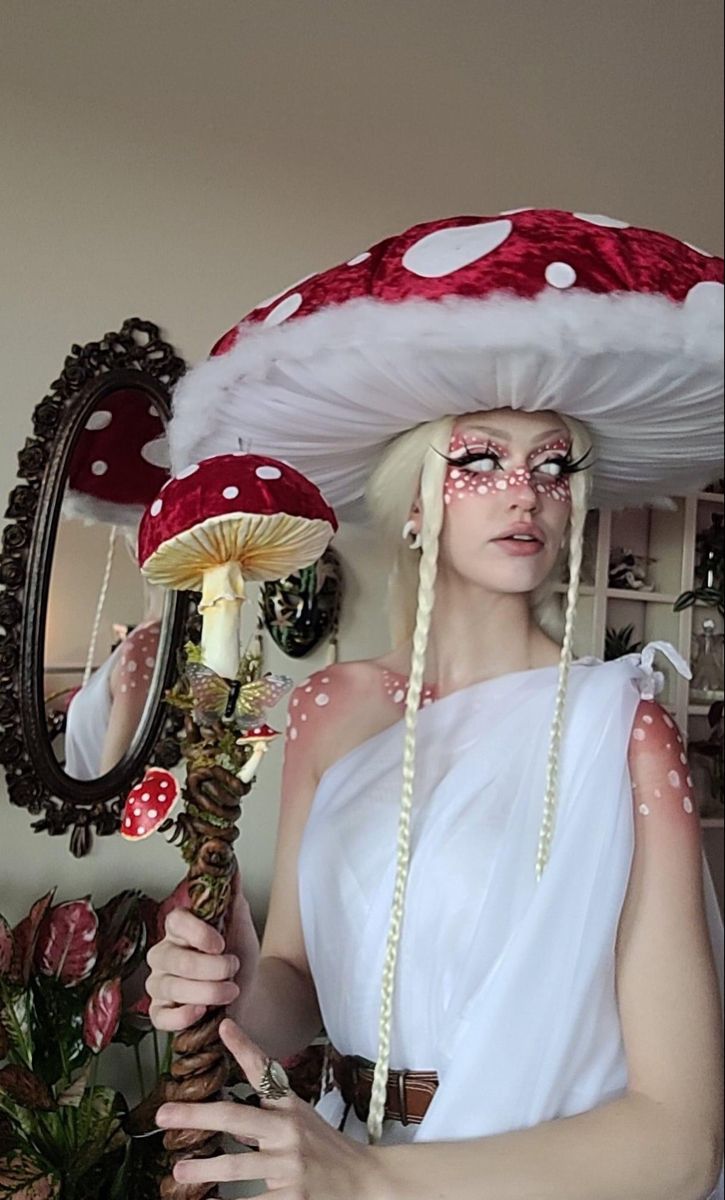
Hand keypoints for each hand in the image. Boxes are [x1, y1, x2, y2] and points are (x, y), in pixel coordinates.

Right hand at [146, 873, 259, 1031]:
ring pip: (170, 987)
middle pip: (174, 959)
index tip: (221, 943)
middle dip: (210, 968)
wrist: (248, 993)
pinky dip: (182, 1016)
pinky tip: (201, 1011)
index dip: (197, 932)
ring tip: (230, 990)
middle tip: (233, 969)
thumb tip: (233, 867)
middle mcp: (164, 953)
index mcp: (180, 928)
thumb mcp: (241, 926)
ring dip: (205, 991)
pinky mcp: (160, 1011)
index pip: (175, 921)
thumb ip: (233, 898)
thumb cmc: (238, 957)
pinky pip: (160, 1015)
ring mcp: (159, 983)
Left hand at [156, 1018, 381, 1198]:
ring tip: (179, 1170)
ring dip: (204, 1168)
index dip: (244, 1047)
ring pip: (238, 1165)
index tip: (223, 1027)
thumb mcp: (300, 1118)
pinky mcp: (292, 1197)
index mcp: (289, 1106)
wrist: (364, 1180)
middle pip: (236, 1117)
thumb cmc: (327, 1148)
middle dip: (196, 1115)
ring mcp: (290, 1164)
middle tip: (164, 1114)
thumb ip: (267, 1113)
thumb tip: (226, 1116)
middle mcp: (288, 1130)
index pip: (265, 1071)